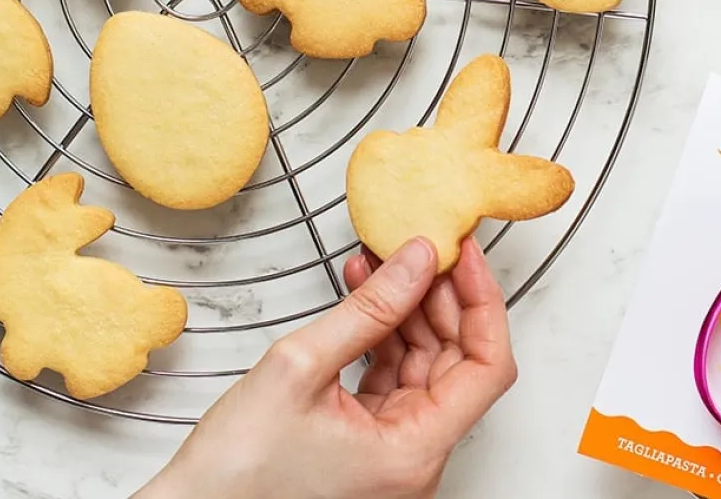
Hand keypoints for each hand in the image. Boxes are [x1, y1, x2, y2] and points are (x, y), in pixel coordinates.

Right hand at [137, 238, 517, 498]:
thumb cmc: (233, 473)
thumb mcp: (300, 367)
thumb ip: (371, 308)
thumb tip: (418, 259)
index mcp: (413, 453)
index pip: (487, 367)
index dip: (483, 301)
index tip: (463, 255)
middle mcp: (414, 459)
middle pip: (458, 360)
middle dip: (439, 296)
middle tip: (418, 246)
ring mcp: (394, 453)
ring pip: (426, 364)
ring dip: (407, 308)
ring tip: (382, 260)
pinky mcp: (370, 444)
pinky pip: (395, 377)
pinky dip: (383, 333)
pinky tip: (365, 294)